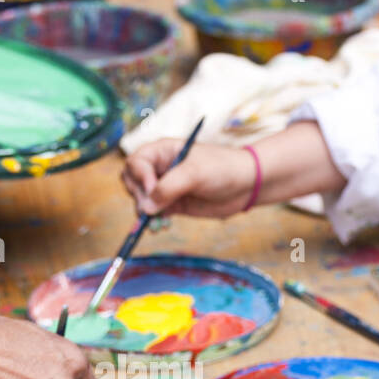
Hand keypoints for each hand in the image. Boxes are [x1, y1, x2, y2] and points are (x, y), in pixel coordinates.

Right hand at [122, 139, 255, 219]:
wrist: (246, 185)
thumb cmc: (223, 168)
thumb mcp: (195, 173)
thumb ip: (169, 187)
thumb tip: (145, 207)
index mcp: (162, 151)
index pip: (136, 162)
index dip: (140, 177)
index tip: (153, 191)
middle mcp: (160, 168)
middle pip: (133, 182)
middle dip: (139, 197)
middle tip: (151, 210)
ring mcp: (165, 187)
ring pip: (141, 200)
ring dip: (145, 213)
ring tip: (157, 223)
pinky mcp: (173, 204)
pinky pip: (154, 214)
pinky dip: (154, 222)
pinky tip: (162, 227)